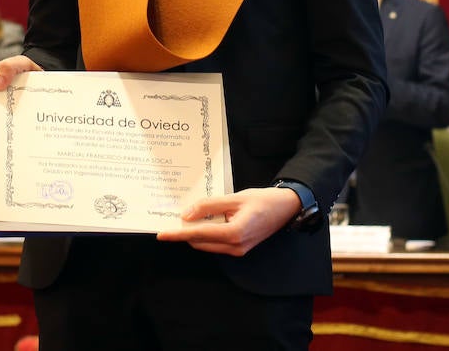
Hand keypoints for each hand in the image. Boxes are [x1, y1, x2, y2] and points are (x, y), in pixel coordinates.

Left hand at [156, 187, 298, 256]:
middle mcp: (235, 247)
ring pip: (207, 244)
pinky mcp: (239, 249)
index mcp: (234, 233)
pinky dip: (207, 234)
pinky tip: (204, 220)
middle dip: (185, 232)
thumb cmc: (263, 200)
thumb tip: (186, 215)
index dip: (178, 234)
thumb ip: (209, 206)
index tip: (161, 234)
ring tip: (189, 216)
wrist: (286, 208)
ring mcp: (238, 251)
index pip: (199, 234)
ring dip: (196, 233)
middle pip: (200, 242)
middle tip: (175, 216)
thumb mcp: (234, 198)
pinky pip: (216, 244)